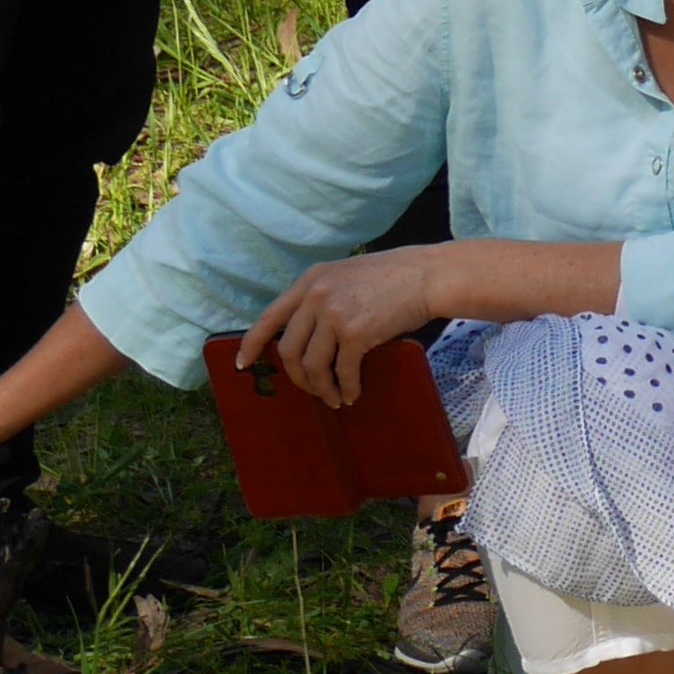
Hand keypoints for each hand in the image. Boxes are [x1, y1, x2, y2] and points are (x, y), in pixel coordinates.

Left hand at [235, 246, 444, 409]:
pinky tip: (353, 393)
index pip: (269, 317)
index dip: (252, 344)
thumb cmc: (396, 277)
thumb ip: (323, 295)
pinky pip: (342, 371)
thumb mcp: (348, 275)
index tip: (243, 363)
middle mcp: (316, 295)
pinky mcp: (356, 333)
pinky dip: (346, 387)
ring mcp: (334, 314)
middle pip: (288, 350)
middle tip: (311, 390)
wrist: (430, 276)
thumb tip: (307, 333)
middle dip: (296, 377)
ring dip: (321, 388)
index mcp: (311, 280)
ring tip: (334, 397)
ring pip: (312, 365)